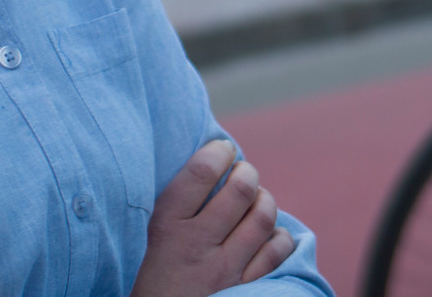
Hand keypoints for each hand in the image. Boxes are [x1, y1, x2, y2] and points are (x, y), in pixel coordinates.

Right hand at [130, 139, 296, 296]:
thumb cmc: (156, 274)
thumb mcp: (153, 236)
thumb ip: (179, 203)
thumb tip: (212, 157)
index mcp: (167, 227)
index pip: (200, 173)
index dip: (218, 151)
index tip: (222, 149)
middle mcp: (197, 246)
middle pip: (240, 190)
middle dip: (247, 172)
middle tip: (242, 172)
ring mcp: (224, 271)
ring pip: (262, 218)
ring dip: (265, 200)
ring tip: (256, 199)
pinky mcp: (244, 290)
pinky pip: (276, 252)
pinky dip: (278, 236)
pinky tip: (267, 234)